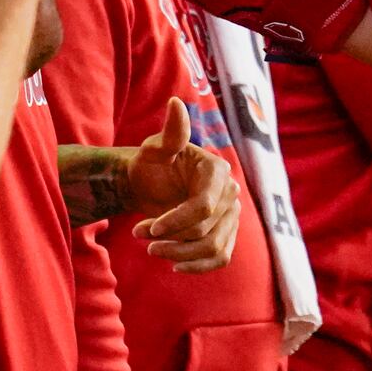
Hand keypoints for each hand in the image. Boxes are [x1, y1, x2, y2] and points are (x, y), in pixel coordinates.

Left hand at [127, 97, 241, 273]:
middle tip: (139, 234)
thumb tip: (176, 103)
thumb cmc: (150, 165)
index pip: (204, 207)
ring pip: (213, 248)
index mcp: (218, 172)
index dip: (175, 221)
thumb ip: (171, 132)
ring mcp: (231, 215)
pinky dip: (199, 267)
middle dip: (170, 238)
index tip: (146, 229)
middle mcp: (231, 193)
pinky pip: (221, 258)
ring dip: (179, 255)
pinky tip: (175, 266)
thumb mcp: (155, 149)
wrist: (150, 185)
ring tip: (152, 251)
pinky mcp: (226, 234)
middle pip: (206, 230)